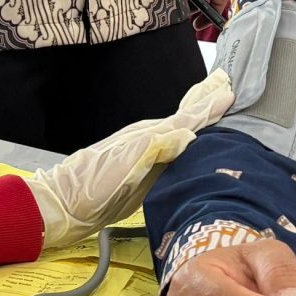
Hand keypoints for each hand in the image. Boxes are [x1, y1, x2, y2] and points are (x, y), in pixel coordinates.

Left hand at [26, 69, 233, 247]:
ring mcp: (149, 158)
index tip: (228, 92)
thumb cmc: (93, 184)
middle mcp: (152, 142)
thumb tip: (190, 134)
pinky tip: (194, 150)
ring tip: (217, 115)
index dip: (208, 107)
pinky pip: (176, 156)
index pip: (187, 118)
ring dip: (201, 126)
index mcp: (150, 135)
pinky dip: (191, 148)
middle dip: (207, 107)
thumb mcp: (126, 163)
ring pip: (183, 137)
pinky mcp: (146, 175)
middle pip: (187, 121)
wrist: (68, 204)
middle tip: (226, 91)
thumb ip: (157, 147)